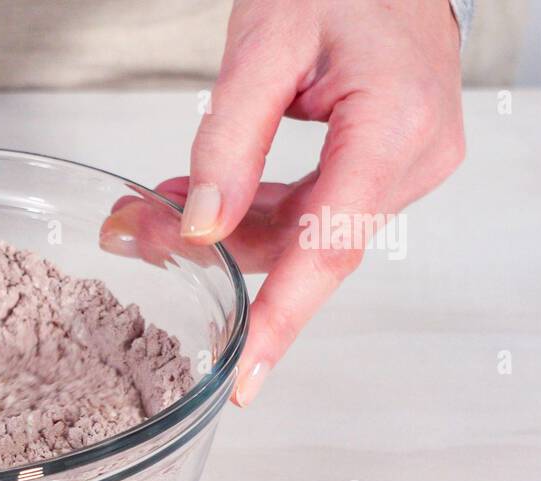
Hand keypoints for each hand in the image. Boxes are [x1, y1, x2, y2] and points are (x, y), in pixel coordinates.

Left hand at [105, 0, 464, 406]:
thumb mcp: (266, 43)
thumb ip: (230, 138)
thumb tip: (203, 228)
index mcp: (394, 129)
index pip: (329, 249)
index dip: (281, 320)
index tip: (245, 376)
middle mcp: (412, 159)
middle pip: (301, 244)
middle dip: (210, 251)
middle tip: (129, 233)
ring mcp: (402, 167)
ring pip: (298, 233)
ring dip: (219, 229)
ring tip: (146, 211)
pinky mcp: (381, 167)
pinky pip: (309, 210)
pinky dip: (246, 208)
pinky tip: (193, 199)